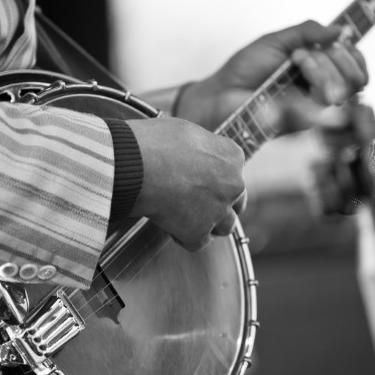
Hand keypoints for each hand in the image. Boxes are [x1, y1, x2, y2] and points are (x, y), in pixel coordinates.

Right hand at [127, 118, 245, 250]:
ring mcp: (218, 211)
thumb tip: (194, 155)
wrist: (137, 166)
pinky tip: (170, 227)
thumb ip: (200, 148)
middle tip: (197, 201)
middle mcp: (233, 184)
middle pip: (236, 202)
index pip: (234, 173)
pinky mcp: (199, 232)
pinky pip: (198, 242)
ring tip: (185, 217)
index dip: (216, 178)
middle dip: (220, 203)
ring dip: (208, 224)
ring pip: (225, 226)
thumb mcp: (186, 132)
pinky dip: (185, 237)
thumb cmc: (154, 142)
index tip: (199, 180)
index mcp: (232, 156)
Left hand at [174, 20, 367, 132]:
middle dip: (333, 59)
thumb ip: (308, 32)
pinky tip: (293, 81)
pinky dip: (310, 89)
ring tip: (295, 63)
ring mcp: (313, 108)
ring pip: (341, 92)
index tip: (336, 44)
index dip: (353, 56)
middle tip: (300, 55)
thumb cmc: (244, 69)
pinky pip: (321, 108)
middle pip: (354, 78)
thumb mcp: (277, 41)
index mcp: (318, 68)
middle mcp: (320, 89)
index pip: (354, 64)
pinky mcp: (302, 123)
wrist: (221, 94)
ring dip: (321, 70)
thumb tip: (340, 30)